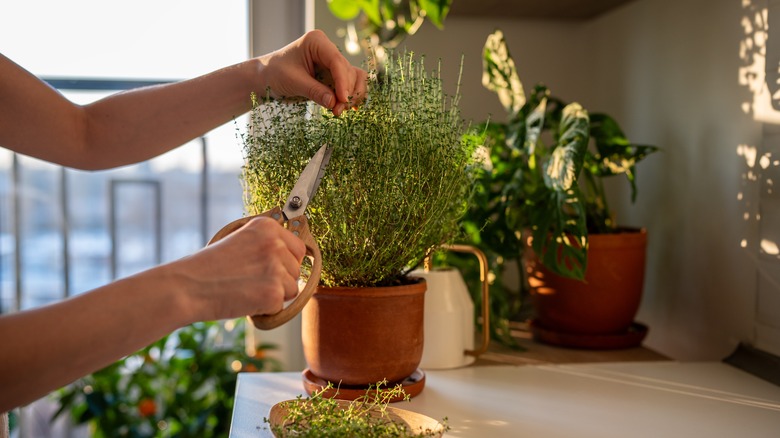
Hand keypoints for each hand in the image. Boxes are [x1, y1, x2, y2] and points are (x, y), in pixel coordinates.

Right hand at [176, 216, 306, 320]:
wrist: (187, 287)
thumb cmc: (209, 267)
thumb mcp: (240, 241)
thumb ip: (266, 244)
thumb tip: (293, 257)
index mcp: (267, 226)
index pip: (298, 248)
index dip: (285, 262)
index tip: (266, 268)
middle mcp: (275, 244)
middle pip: (296, 270)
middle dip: (279, 280)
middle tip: (250, 280)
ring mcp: (276, 268)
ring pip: (292, 289)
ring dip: (274, 294)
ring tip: (245, 289)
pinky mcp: (274, 292)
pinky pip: (281, 306)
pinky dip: (265, 308)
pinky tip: (245, 300)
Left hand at [257, 29, 366, 114]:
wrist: (265, 78)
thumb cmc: (274, 74)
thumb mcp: (293, 82)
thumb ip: (314, 91)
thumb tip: (334, 103)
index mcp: (317, 42)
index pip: (337, 61)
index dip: (343, 81)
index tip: (343, 99)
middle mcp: (328, 50)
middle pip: (348, 71)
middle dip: (345, 92)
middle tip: (337, 111)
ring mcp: (332, 63)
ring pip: (354, 77)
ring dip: (352, 95)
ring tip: (339, 111)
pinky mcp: (333, 76)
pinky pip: (350, 84)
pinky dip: (351, 95)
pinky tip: (350, 108)